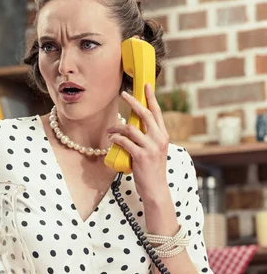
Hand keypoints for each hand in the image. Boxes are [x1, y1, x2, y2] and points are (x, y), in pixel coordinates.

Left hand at [107, 84, 169, 203]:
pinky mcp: (141, 156)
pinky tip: (111, 138)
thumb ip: (148, 138)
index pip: (157, 112)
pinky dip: (116, 138)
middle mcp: (159, 139)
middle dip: (133, 101)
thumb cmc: (152, 170)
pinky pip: (124, 142)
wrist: (156, 189)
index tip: (145, 85)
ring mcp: (151, 147)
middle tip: (123, 94)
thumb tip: (133, 127)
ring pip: (131, 128)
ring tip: (110, 129)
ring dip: (117, 127)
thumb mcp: (155, 151)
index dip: (151, 97)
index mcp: (163, 135)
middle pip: (145, 114)